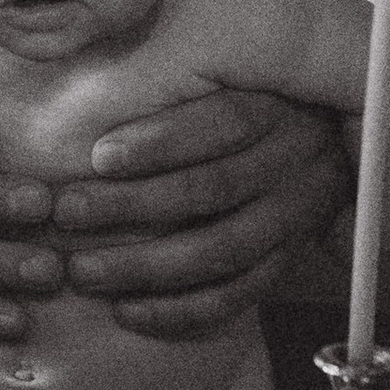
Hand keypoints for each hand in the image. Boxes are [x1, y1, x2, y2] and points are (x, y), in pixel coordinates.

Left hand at [53, 90, 350, 335]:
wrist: (321, 149)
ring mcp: (295, 219)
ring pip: (221, 251)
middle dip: (133, 205)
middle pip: (213, 189)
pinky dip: (179, 310)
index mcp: (277, 109)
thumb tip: (95, 94)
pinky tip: (126, 310)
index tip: (98, 157)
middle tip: (68, 213)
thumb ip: (175, 84)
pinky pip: (234, 297)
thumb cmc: (249, 105)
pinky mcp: (286, 262)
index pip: (223, 123)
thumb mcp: (227, 79)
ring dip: (146, 266)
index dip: (161, 142)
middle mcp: (294, 165)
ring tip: (84, 271)